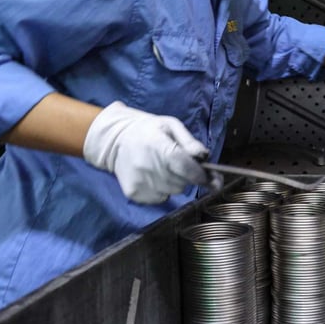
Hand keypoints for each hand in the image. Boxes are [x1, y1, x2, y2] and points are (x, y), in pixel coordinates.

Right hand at [83, 102, 216, 203]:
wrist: (116, 140)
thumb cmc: (148, 130)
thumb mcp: (171, 126)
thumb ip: (189, 142)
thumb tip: (204, 156)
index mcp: (159, 147)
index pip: (186, 168)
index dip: (200, 174)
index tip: (208, 175)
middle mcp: (148, 167)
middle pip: (182, 182)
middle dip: (188, 175)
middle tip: (180, 165)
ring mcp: (140, 182)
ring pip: (173, 191)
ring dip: (175, 182)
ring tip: (163, 168)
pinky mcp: (134, 193)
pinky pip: (160, 198)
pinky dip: (162, 190)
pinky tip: (153, 176)